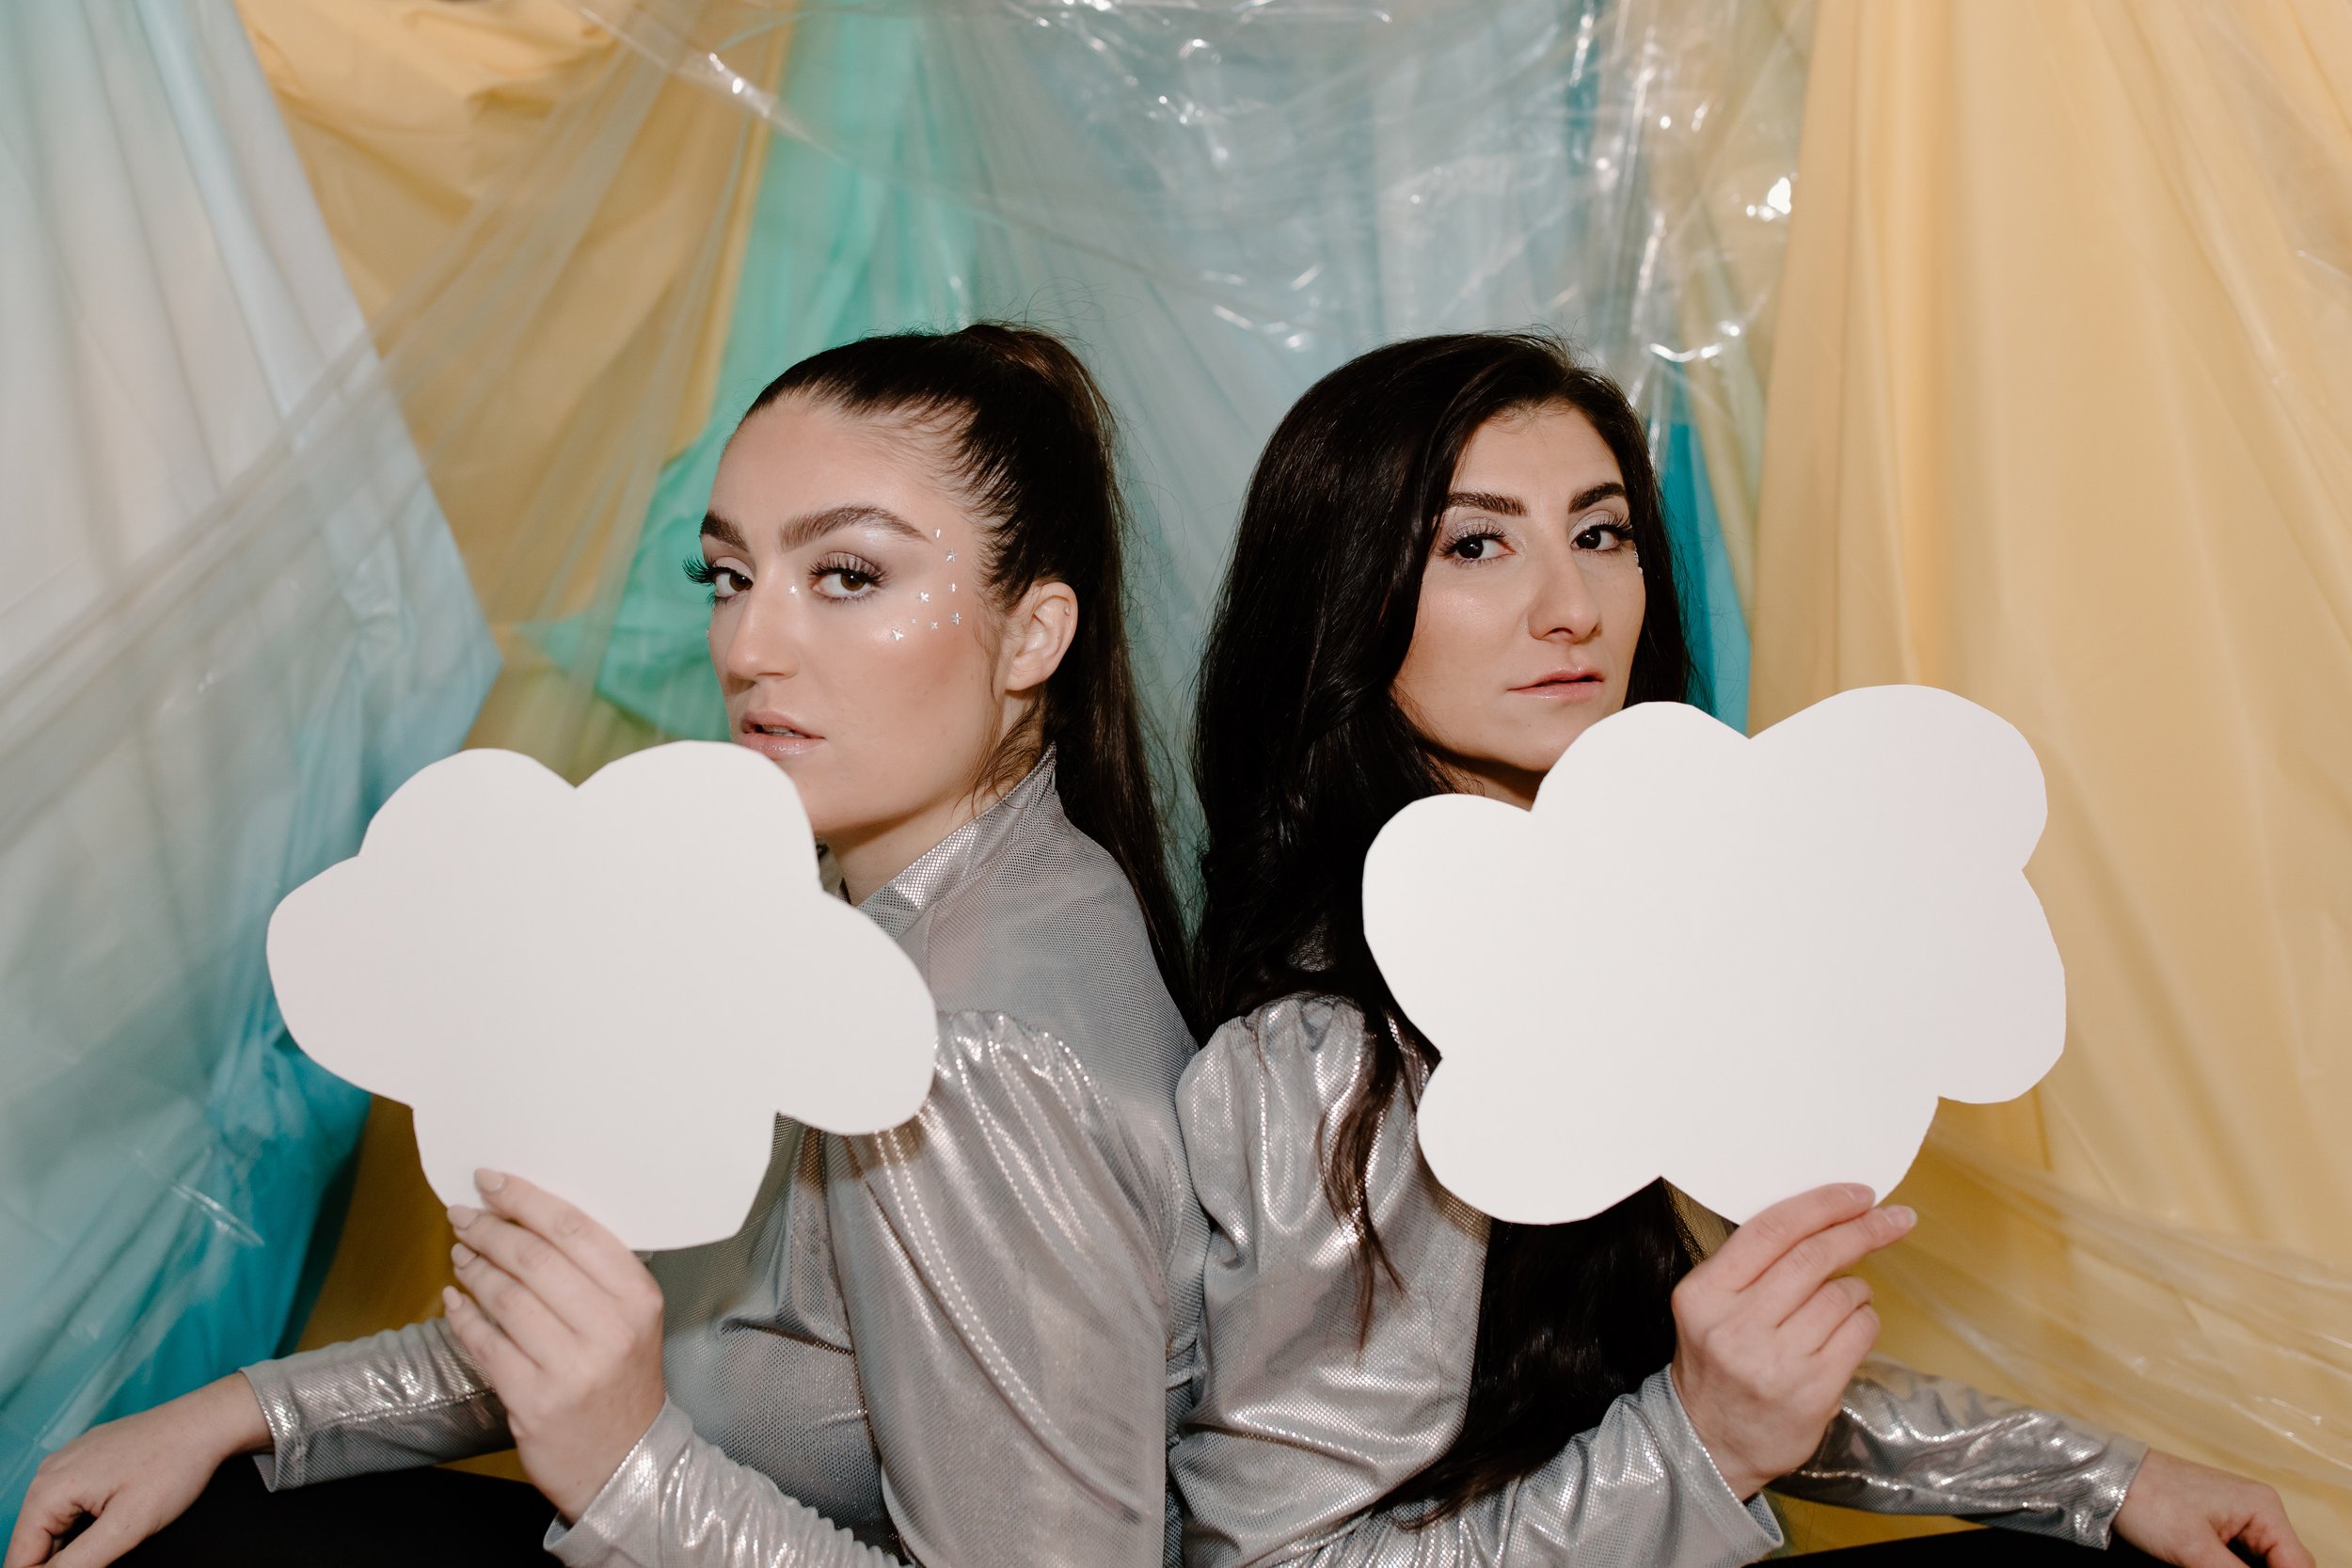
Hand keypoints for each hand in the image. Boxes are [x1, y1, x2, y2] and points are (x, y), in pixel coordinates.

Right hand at [4, 1374, 269, 1567]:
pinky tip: (112, 1522)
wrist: (207, 1422)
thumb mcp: (127, 1526)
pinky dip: (82, 1522)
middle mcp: (50, 1472)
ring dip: (71, 1544)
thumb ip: (78, 1562)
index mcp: (49, 1489)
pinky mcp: (88, 1460)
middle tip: (105, 1554)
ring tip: (111, 1541)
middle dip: (58, 1561)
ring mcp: (69, 1462)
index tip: (88, 1565)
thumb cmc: (175, 1466)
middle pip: (34, 1541)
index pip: (20, 1557)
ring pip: (52, 1523)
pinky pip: (70, 1502)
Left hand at [442, 1169, 666, 1521]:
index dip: (526, 1199)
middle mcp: (609, 1327)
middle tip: (462, 1215)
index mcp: (637, 1297)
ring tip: (460, 1252)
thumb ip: (593, 1275)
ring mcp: (571, 1366)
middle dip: (489, 1230)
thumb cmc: (622, 1382)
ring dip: (474, 1268)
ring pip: (505, 1298)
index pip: (575, 1230)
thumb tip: (528, 1220)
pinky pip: (485, 1344)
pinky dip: (462, 1316)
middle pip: (534, 1258)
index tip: (491, 1181)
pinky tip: (453, 1299)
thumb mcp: (631, 1321)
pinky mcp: (533, 1400)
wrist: (625, 1463)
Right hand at [1669, 1182, 1913, 1498]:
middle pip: (1814, 1257)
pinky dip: (1865, 1321)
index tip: (1859, 1196)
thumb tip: (1826, 1219)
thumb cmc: (1718, 1363)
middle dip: (1862, 1231)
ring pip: (1843, 1294)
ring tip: (1843, 1303)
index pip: (1770, 1230)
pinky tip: (1849, 1329)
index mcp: (1705, 1294)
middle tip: (1892, 1219)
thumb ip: (1753, 1266)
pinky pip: (1860, 1333)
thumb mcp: (1711, 1307)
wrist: (1708, 1443)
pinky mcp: (1812, 1392)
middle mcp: (1736, 1326)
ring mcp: (1776, 1362)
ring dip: (1857, 1289)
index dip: (1822, 1205)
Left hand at [2114, 1449, 2312, 1567]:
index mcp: (2264, 1509)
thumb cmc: (2147, 1501)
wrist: (2106, 1476)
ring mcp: (2238, 1516)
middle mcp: (2258, 1510)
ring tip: (2204, 1566)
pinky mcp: (2217, 1524)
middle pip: (2283, 1564)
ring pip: (2260, 1563)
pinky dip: (2230, 1567)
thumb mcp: (2195, 1552)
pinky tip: (2208, 1567)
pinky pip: (2239, 1556)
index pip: (2297, 1565)